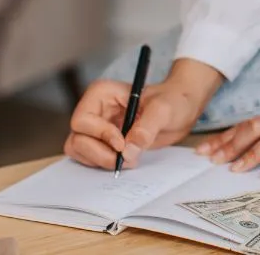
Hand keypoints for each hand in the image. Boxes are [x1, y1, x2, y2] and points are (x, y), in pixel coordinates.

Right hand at [64, 59, 222, 169]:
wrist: (182, 110)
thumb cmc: (172, 100)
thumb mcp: (164, 110)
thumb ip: (147, 127)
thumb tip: (128, 150)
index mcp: (102, 94)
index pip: (83, 120)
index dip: (100, 135)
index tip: (121, 143)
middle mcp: (94, 110)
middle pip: (77, 139)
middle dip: (100, 153)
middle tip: (126, 159)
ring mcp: (95, 128)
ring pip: (78, 150)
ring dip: (100, 161)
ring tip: (128, 160)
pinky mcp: (101, 142)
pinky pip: (88, 158)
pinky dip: (102, 164)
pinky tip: (124, 161)